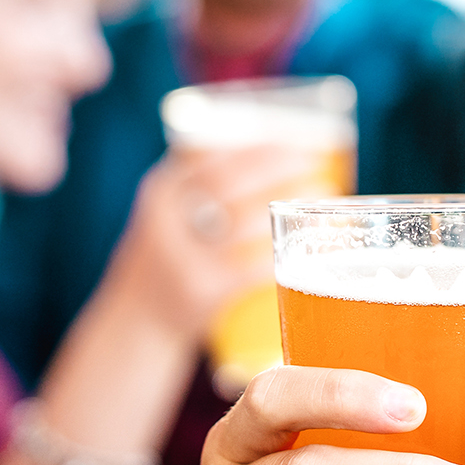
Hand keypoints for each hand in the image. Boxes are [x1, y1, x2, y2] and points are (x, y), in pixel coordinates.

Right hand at [104, 146, 328, 340]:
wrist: (141, 322)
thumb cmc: (173, 257)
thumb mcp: (173, 213)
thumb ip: (206, 185)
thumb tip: (275, 152)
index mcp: (161, 193)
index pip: (213, 160)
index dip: (257, 150)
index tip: (294, 142)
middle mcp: (166, 221)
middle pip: (229, 184)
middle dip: (276, 168)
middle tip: (313, 163)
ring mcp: (183, 258)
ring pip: (247, 224)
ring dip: (292, 210)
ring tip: (324, 199)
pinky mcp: (204, 291)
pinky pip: (255, 266)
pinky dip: (289, 253)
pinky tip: (315, 246)